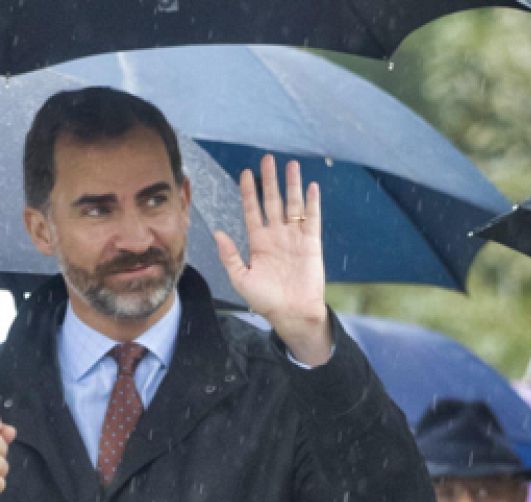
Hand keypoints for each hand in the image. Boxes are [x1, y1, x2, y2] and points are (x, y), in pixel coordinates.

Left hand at [214, 155, 330, 364]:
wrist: (292, 313)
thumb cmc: (266, 300)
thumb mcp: (241, 279)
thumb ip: (229, 256)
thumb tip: (218, 233)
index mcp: (258, 242)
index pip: (252, 210)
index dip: (248, 192)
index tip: (245, 173)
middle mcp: (276, 235)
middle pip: (272, 201)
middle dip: (270, 180)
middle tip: (268, 159)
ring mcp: (294, 238)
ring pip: (293, 205)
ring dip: (292, 185)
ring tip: (291, 165)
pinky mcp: (311, 243)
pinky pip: (312, 218)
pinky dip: (312, 202)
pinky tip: (311, 186)